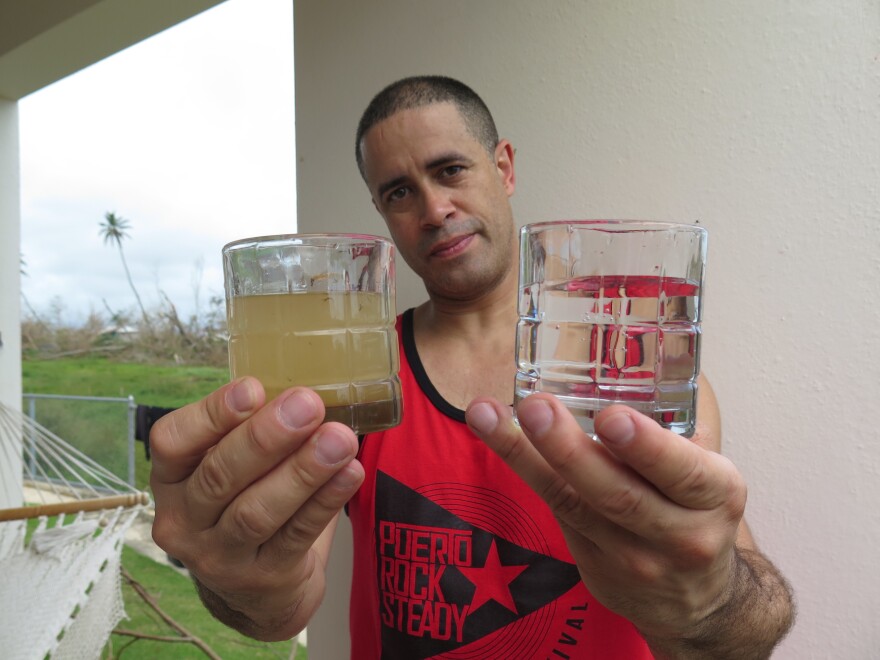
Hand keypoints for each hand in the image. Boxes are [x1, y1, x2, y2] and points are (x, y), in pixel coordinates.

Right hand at [149, 377, 363, 639]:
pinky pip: (297, 535)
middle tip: (308, 404)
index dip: (211, 414)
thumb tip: (302, 386)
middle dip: (266, 437)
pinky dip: (325, 501)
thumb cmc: (247, 500)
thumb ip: (252, 428)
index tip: (254, 387)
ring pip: (257, 512)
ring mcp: (219, 557)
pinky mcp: (263, 579)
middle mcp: (184, 520)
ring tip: (339, 439)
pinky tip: (350, 473)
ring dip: (303, 470)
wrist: (258, 588)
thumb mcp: (233, 465)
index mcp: (171, 478)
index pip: (171, 442)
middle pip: (219, 477)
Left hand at [464, 394, 746, 646]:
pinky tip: (495, 434)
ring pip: (571, 504)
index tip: (611, 417)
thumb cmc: (698, 512)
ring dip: (524, 455)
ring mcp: (631, 558)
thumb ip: (674, 430)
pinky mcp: (593, 567)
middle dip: (569, 449)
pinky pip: (555, 512)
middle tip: (535, 406)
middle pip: (617, 494)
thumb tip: (627, 352)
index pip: (684, 473)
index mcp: (715, 496)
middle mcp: (678, 534)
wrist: (699, 602)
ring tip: (488, 413)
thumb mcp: (709, 474)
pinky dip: (524, 470)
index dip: (646, 447)